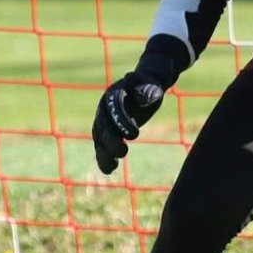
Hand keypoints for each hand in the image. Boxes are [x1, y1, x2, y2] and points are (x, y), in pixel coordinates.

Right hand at [92, 54, 173, 174]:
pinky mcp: (108, 132)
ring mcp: (104, 121)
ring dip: (104, 154)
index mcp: (114, 94)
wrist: (146, 85)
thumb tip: (142, 98)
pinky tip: (109, 170)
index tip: (134, 135)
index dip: (122, 122)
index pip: (114, 110)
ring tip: (112, 167)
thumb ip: (147, 89)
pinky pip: (103, 146)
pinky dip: (104, 158)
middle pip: (104, 127)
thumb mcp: (152, 83)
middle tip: (123, 153)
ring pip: (100, 140)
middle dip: (111, 141)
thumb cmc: (151, 83)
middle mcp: (104, 109)